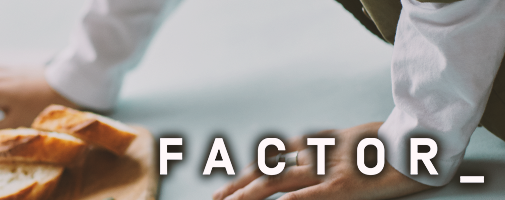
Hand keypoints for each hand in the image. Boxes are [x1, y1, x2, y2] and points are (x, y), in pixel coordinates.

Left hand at [212, 122, 432, 199]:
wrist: (421, 144)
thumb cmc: (389, 145)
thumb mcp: (350, 140)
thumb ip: (325, 147)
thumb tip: (300, 155)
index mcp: (318, 145)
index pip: (273, 157)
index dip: (248, 171)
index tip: (228, 186)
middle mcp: (317, 156)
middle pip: (268, 170)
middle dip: (239, 186)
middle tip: (217, 199)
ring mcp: (329, 170)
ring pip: (279, 181)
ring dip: (250, 194)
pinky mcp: (345, 185)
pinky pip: (313, 194)